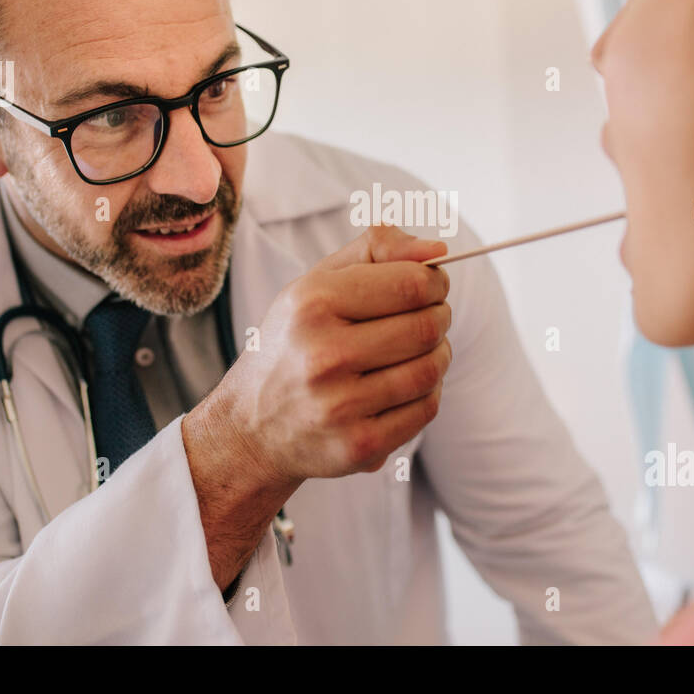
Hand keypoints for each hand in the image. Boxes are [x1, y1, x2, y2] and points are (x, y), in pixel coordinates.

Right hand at [222, 225, 452, 487]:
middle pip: (426, 327)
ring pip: (431, 369)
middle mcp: (323, 355)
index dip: (435, 282)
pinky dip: (428, 393)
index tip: (430, 287)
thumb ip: (378, 248)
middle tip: (428, 317)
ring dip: (438, 355)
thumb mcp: (319, 281)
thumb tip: (438, 250)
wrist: (254, 424)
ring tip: (417, 351)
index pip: (411, 284)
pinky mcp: (358, 445)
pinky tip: (404, 386)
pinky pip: (426, 409)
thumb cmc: (297, 340)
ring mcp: (340, 406)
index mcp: (313, 303)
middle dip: (439, 317)